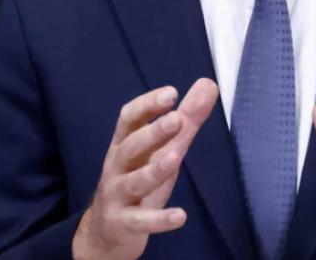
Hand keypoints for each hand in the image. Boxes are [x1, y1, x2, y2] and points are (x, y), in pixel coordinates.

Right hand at [72, 78, 218, 259]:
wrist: (106, 232)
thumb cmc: (137, 180)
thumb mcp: (161, 149)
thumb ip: (186, 119)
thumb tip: (209, 83)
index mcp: (124, 144)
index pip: (129, 119)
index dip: (148, 105)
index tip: (171, 93)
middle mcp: (116, 167)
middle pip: (130, 146)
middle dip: (152, 133)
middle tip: (176, 119)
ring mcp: (117, 196)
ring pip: (134, 181)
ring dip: (154, 170)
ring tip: (175, 158)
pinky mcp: (124, 224)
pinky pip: (142, 221)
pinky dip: (160, 220)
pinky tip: (181, 216)